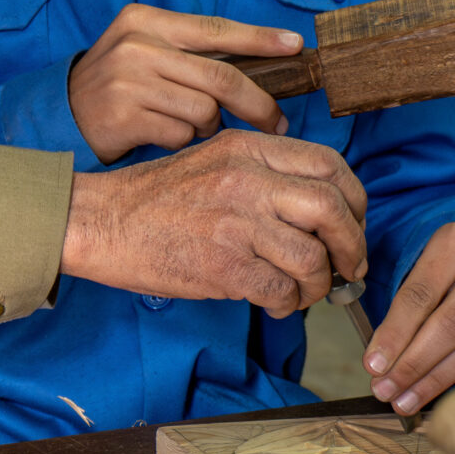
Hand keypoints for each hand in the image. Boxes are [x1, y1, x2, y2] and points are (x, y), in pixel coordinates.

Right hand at [62, 129, 367, 317]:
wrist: (99, 222)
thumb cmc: (153, 199)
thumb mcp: (212, 161)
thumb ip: (264, 174)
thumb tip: (320, 211)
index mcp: (247, 148)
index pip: (331, 165)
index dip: (355, 201)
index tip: (352, 224)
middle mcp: (246, 179)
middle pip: (333, 209)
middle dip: (351, 246)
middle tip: (347, 267)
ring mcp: (235, 222)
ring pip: (313, 258)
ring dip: (318, 284)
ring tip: (302, 292)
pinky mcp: (222, 265)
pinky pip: (281, 291)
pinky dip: (288, 304)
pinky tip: (275, 303)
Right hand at [66, 4, 298, 162]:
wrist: (62, 112)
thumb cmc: (118, 83)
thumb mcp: (145, 50)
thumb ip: (190, 52)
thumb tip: (260, 63)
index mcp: (145, 20)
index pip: (216, 29)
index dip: (260, 39)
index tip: (295, 46)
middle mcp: (136, 45)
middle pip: (220, 76)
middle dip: (258, 103)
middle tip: (276, 122)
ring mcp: (128, 80)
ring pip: (204, 110)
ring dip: (208, 126)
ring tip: (187, 125)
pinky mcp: (124, 116)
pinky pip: (181, 135)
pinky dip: (182, 141)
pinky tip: (163, 135)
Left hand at [359, 222, 454, 415]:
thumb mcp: (428, 265)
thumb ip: (407, 305)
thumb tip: (381, 361)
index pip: (419, 295)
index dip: (395, 335)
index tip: (373, 366)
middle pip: (451, 325)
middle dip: (414, 365)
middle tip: (388, 392)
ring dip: (440, 381)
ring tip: (410, 401)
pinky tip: (453, 402)